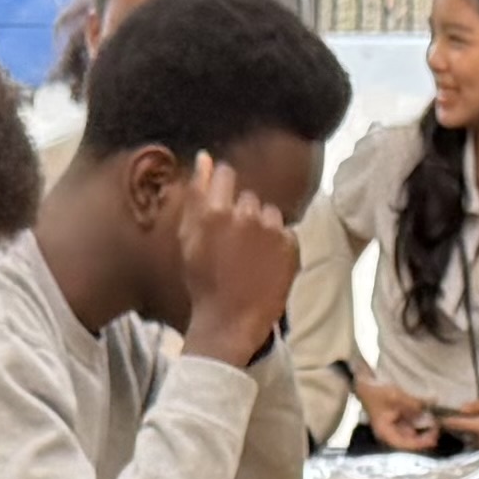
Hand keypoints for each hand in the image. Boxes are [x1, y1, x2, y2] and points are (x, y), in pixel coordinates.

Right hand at [176, 177, 300, 364]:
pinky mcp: (290, 246)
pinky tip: (266, 265)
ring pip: (269, 214)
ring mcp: (271, 230)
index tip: (222, 209)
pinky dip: (278, 246)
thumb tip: (205, 157)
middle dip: (242, 214)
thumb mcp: (188, 239)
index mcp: (215, 211)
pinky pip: (285, 233)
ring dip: (262, 229)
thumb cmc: (203, 282)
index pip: (225, 174)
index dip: (223, 189)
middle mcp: (245, 214)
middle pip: (248, 197)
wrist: (229, 322)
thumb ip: (196, 195)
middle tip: (234, 245)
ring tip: (252, 257)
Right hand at [354, 376, 439, 451]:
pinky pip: (412, 422)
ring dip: (424, 427)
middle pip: (411, 440)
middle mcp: (390, 433)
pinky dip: (421, 419)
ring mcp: (395, 426)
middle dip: (425, 436)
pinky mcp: (399, 418)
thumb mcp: (395, 396)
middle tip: (438, 427)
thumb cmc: (376, 391)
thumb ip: (414, 402)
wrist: (365, 382)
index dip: (420, 443)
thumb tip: (434, 401)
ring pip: (413, 431)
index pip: (405, 445)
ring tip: (437, 421)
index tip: (433, 438)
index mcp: (386, 433)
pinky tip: (430, 413)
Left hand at [436, 394, 478, 452]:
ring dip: (469, 434)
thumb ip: (477, 406)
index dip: (444, 420)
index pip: (456, 424)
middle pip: (463, 435)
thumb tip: (461, 409)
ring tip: (470, 424)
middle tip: (452, 420)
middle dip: (457, 429)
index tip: (435, 417)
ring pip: (473, 441)